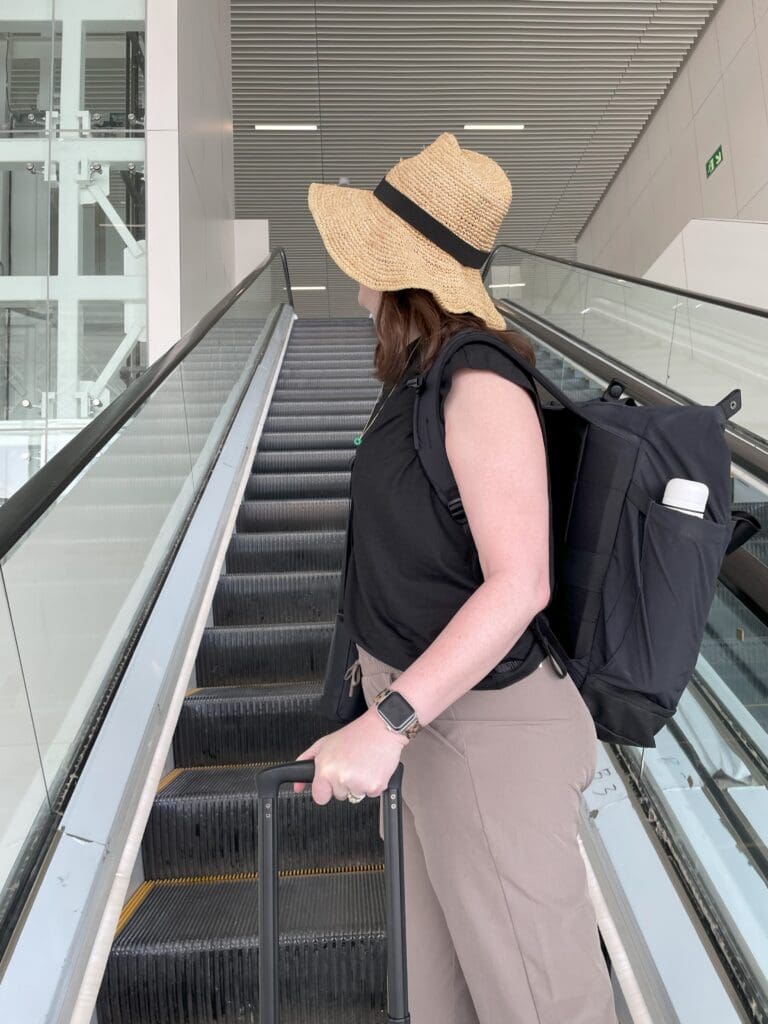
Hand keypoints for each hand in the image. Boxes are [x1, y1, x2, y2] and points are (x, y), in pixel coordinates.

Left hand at [293, 709, 408, 803]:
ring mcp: (358, 784)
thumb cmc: (355, 734)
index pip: (319, 797)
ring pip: (354, 795)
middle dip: (344, 783)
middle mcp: (341, 777)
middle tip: (350, 764)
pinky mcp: (374, 787)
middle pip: (339, 795)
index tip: (330, 780)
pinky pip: (370, 794)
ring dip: (358, 784)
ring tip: (361, 764)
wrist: (381, 728)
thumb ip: (305, 763)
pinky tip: (371, 768)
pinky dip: (372, 784)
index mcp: (326, 768)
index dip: (325, 789)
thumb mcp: (324, 744)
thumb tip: (297, 786)